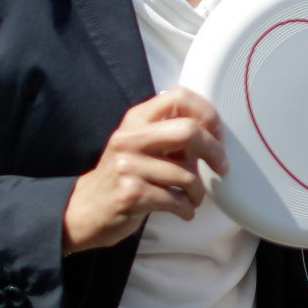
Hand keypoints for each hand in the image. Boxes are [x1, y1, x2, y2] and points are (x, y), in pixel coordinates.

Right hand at [62, 89, 226, 254]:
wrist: (85, 209)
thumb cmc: (124, 175)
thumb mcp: (141, 144)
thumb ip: (170, 134)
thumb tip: (214, 135)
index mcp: (137, 119)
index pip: (179, 96)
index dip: (207, 113)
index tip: (217, 133)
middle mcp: (130, 138)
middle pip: (188, 131)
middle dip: (214, 151)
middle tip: (222, 167)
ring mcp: (128, 166)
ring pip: (186, 174)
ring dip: (198, 192)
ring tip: (193, 197)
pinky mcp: (130, 194)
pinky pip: (176, 200)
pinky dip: (187, 209)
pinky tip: (183, 210)